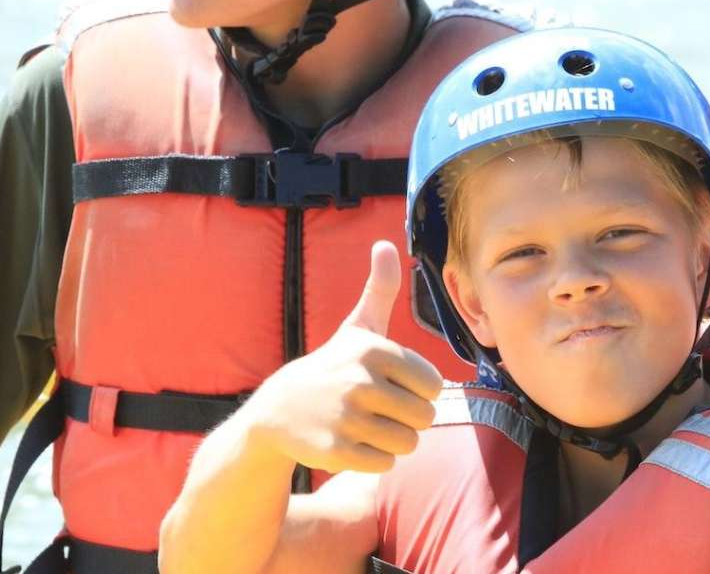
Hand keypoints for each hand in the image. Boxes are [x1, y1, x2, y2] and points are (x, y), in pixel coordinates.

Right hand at [245, 241, 442, 472]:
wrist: (276, 412)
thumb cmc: (331, 367)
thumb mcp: (356, 328)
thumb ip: (380, 289)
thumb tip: (387, 244)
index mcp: (374, 351)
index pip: (433, 385)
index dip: (418, 391)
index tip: (393, 386)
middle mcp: (360, 383)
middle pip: (424, 417)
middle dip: (408, 418)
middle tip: (380, 410)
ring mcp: (347, 420)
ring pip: (408, 443)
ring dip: (393, 440)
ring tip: (367, 426)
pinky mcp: (337, 453)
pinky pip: (386, 464)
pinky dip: (375, 459)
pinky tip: (353, 443)